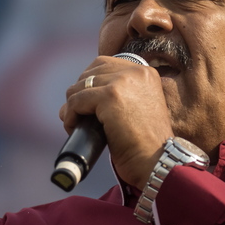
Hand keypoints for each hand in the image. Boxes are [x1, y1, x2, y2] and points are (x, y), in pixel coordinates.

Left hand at [60, 56, 173, 188]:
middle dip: (79, 93)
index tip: (87, 103)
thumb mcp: (135, 110)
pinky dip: (70, 115)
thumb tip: (68, 102)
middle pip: (90, 72)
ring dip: (72, 106)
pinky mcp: (110, 96)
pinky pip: (76, 100)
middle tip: (77, 115)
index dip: (90, 82)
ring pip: (80, 86)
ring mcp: (123, 82)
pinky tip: (73, 127)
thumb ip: (112, 98)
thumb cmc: (144, 144)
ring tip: (75, 124)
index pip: (104, 64)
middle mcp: (136, 72)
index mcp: (145, 73)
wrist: (156, 160)